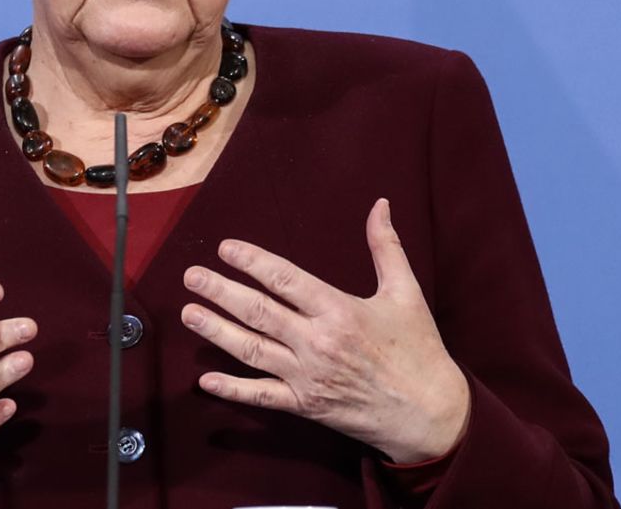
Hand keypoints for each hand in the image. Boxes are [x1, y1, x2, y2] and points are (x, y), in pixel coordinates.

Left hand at [181, 198, 469, 463]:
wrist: (431, 416)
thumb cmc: (419, 350)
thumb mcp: (405, 293)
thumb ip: (386, 247)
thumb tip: (380, 204)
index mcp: (339, 311)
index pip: (285, 279)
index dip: (252, 261)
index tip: (226, 248)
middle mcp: (318, 343)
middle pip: (258, 312)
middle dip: (221, 292)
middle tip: (191, 276)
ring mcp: (308, 377)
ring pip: (252, 351)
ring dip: (217, 332)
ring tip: (189, 313)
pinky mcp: (306, 405)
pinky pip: (262, 397)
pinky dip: (233, 390)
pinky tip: (205, 380)